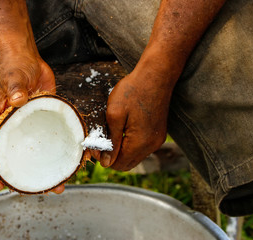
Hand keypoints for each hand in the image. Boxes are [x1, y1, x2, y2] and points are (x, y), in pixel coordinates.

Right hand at [0, 52, 62, 191]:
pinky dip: (55, 149)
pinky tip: (67, 158)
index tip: (0, 185)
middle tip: (41, 188)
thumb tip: (17, 100)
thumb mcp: (14, 77)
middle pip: (14, 156)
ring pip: (34, 150)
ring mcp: (27, 124)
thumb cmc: (14, 67)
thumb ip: (14, 88)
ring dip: (44, 166)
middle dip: (24, 175)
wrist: (28, 59)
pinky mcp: (41, 119)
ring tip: (59, 182)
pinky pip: (48, 138)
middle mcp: (11, 126)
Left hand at [93, 56, 174, 170]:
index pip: (117, 164)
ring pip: (134, 157)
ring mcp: (157, 140)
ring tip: (110, 133)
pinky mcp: (159, 133)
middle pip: (126, 164)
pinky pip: (141, 148)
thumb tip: (106, 163)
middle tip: (100, 141)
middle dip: (111, 156)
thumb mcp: (115, 115)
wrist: (156, 75)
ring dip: (120, 151)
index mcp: (140, 143)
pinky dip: (130, 145)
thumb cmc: (133, 91)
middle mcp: (151, 146)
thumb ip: (111, 141)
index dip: (102, 158)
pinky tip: (122, 130)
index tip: (93, 144)